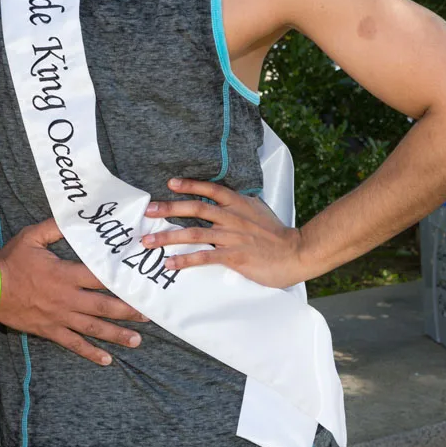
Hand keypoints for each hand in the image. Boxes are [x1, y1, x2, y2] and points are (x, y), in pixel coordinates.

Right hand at [0, 218, 147, 365]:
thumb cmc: (11, 261)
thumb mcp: (32, 237)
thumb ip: (55, 227)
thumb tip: (75, 216)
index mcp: (65, 274)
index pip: (100, 277)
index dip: (121, 278)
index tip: (140, 280)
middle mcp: (67, 298)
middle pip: (104, 306)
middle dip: (128, 311)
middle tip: (149, 314)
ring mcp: (60, 317)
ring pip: (93, 328)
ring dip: (117, 334)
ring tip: (137, 340)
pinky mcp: (51, 331)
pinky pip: (74, 344)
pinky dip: (91, 352)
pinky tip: (107, 359)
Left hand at [141, 178, 305, 289]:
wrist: (297, 252)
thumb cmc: (277, 234)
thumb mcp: (258, 210)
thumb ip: (240, 204)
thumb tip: (225, 198)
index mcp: (238, 203)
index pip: (210, 189)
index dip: (189, 185)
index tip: (170, 184)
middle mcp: (232, 217)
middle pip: (195, 208)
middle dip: (169, 209)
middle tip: (148, 211)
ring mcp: (231, 237)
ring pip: (194, 233)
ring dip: (168, 237)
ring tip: (148, 242)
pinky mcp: (233, 257)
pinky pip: (204, 257)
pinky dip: (185, 260)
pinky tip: (170, 263)